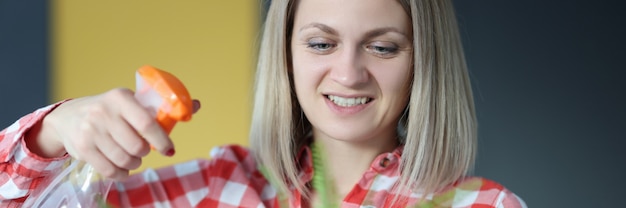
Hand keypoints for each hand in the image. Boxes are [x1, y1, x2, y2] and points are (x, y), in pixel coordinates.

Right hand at [26, 88, 200, 179]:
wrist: (68, 117)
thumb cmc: (110, 110)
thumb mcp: (131, 103)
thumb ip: (160, 107)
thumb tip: (196, 105)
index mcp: (120, 98)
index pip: (146, 123)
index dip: (161, 140)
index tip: (169, 150)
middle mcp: (103, 113)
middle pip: (136, 146)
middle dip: (145, 153)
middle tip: (143, 150)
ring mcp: (91, 132)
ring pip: (124, 160)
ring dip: (134, 163)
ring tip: (133, 158)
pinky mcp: (82, 149)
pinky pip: (109, 170)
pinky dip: (121, 173)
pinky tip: (123, 168)